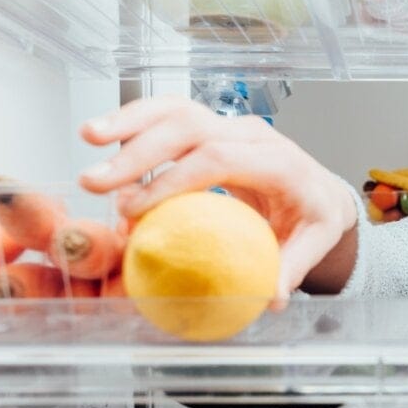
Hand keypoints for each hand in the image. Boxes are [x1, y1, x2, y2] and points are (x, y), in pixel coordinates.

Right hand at [78, 95, 356, 300]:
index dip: (173, 180)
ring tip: (88, 137)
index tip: (136, 208)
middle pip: (190, 127)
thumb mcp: (314, 243)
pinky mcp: (212, 126)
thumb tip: (271, 298)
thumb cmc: (313, 217)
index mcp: (278, 161)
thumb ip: (292, 268)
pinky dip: (135, 120)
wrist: (319, 190)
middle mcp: (252, 134)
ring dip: (129, 122)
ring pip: (176, 110)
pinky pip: (170, 115)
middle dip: (139, 151)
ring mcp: (230, 125)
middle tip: (97, 182)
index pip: (219, 159)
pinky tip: (102, 134)